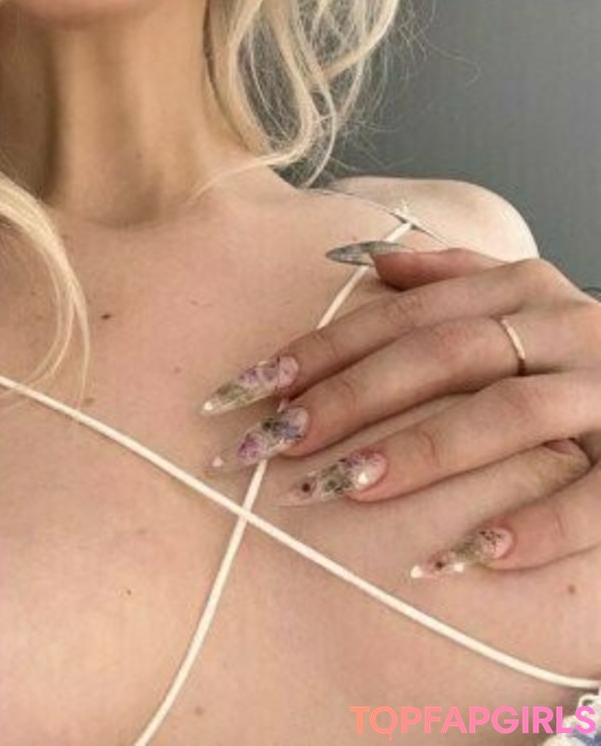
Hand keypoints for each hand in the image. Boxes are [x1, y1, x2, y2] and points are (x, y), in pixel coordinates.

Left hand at [199, 247, 600, 575]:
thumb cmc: (586, 354)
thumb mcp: (528, 299)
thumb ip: (452, 276)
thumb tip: (366, 257)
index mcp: (522, 287)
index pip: (400, 315)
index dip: (321, 348)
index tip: (248, 387)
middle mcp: (565, 325)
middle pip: (438, 356)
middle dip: (346, 400)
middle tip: (271, 444)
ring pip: (505, 415)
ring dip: (420, 454)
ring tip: (343, 488)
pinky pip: (595, 496)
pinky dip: (535, 525)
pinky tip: (470, 555)